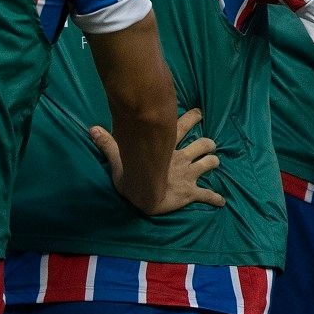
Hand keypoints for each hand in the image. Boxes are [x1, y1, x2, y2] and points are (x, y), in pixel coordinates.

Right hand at [92, 108, 225, 214]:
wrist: (144, 193)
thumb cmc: (131, 174)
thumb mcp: (119, 156)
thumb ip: (108, 142)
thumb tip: (91, 129)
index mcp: (167, 148)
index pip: (183, 126)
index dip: (192, 118)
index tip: (200, 112)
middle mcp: (182, 158)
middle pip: (202, 144)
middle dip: (208, 143)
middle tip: (211, 142)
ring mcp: (188, 174)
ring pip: (209, 163)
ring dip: (213, 162)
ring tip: (215, 162)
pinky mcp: (191, 192)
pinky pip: (207, 194)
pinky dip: (215, 197)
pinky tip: (221, 201)